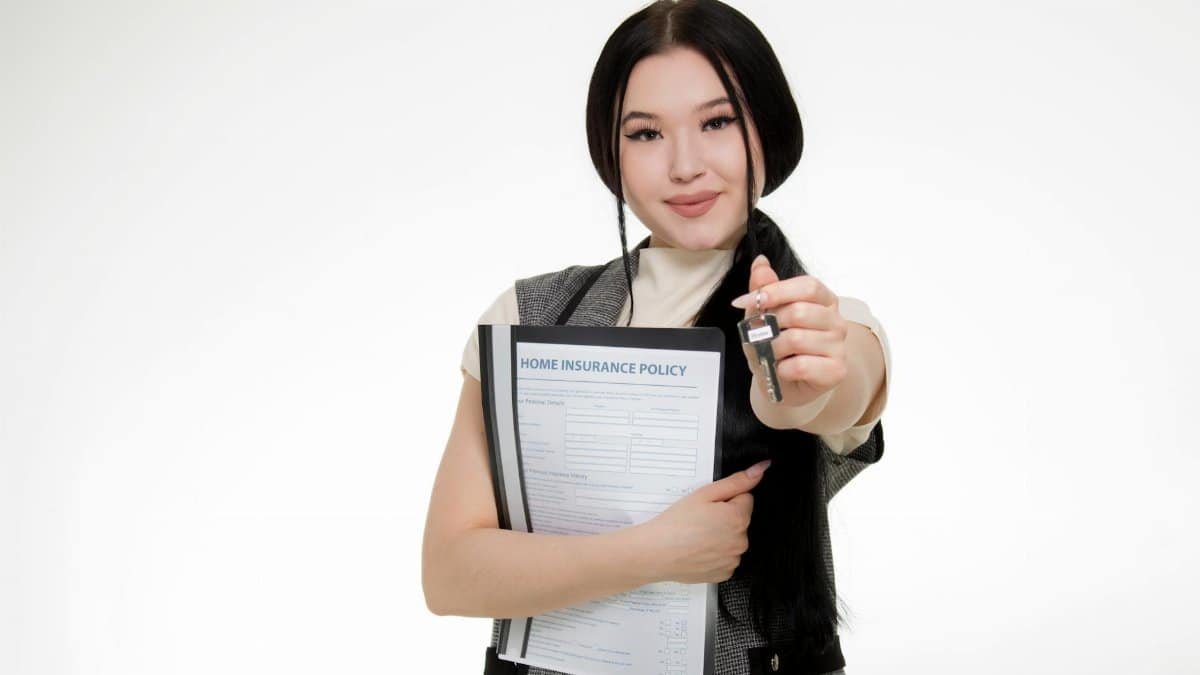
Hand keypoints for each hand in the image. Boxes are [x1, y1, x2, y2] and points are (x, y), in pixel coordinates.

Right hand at [636, 459, 770, 583]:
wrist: (656, 553)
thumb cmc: (676, 523)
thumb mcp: (705, 494)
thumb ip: (737, 481)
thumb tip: (761, 469)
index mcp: (738, 518)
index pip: (744, 499)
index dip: (725, 499)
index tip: (708, 506)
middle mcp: (741, 541)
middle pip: (739, 520)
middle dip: (724, 518)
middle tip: (699, 521)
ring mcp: (733, 559)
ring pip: (732, 539)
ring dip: (720, 536)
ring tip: (696, 536)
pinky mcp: (724, 573)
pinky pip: (726, 558)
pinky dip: (715, 554)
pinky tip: (698, 550)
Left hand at [732, 254, 848, 408]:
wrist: (781, 384)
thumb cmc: (776, 347)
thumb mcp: (762, 317)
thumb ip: (764, 289)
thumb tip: (760, 262)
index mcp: (823, 300)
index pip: (808, 286)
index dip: (776, 291)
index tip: (745, 302)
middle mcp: (836, 320)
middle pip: (800, 312)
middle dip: (770, 325)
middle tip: (761, 337)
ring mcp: (839, 346)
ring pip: (797, 339)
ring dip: (773, 349)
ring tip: (772, 355)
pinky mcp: (836, 371)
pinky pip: (801, 365)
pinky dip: (782, 369)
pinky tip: (783, 370)